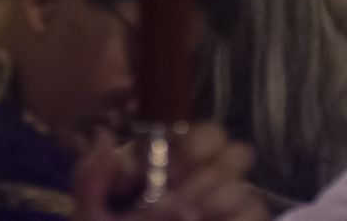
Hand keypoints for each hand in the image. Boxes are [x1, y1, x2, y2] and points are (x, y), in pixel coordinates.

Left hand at [74, 125, 265, 220]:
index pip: (206, 135)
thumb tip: (103, 135)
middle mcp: (206, 187)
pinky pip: (255, 214)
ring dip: (215, 203)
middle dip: (207, 178)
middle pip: (237, 154)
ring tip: (186, 220)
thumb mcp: (92, 219)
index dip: (194, 146)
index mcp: (173, 172)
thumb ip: (91, 180)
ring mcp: (226, 215)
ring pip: (245, 191)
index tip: (171, 173)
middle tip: (177, 205)